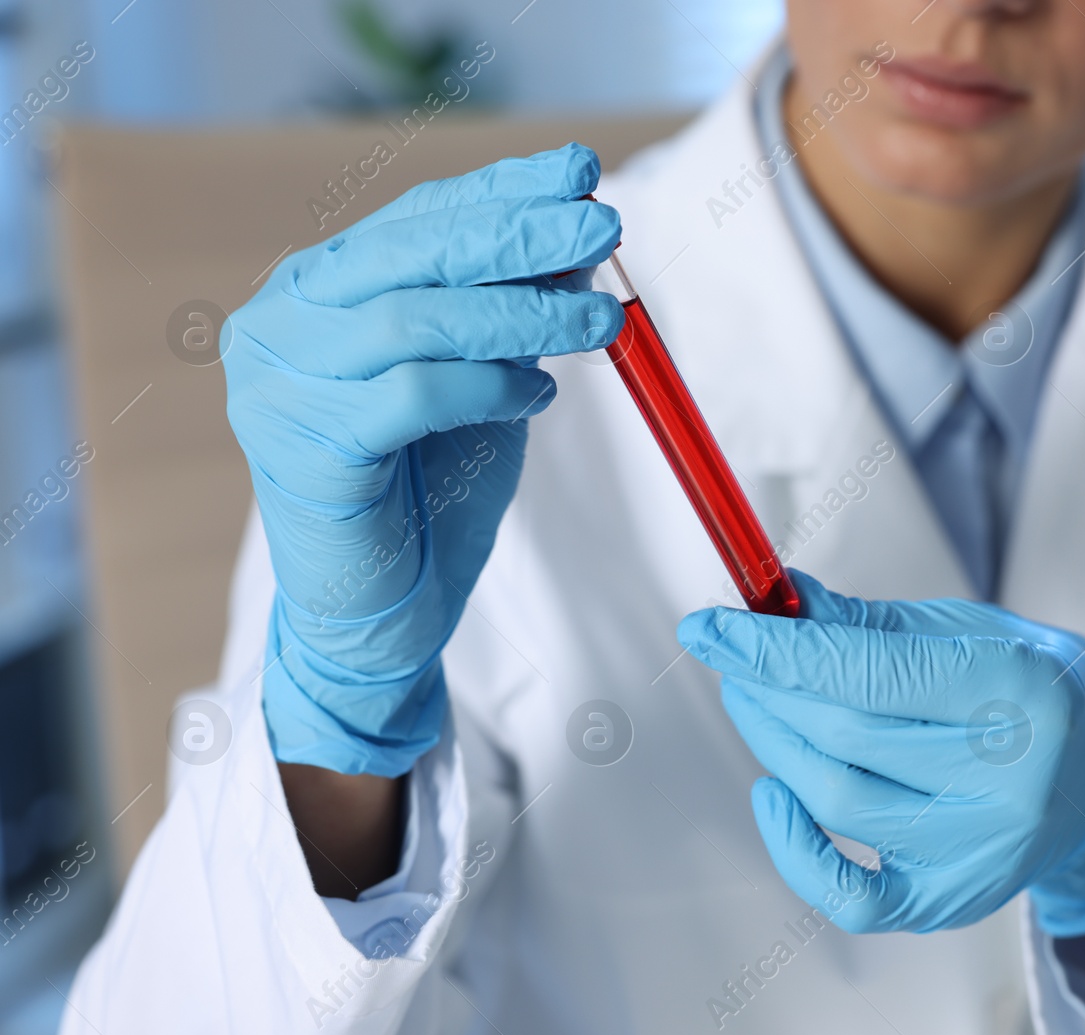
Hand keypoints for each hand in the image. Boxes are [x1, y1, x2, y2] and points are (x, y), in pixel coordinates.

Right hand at [224, 144, 623, 776]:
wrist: (377, 615)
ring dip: (523, 315)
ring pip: (415, 319)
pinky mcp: (302, 448)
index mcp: (320, 290)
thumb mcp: (486, 383)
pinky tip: (536, 396)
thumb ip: (514, 317)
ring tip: (600, 328)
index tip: (580, 170)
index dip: (503, 189)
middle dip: (519, 232)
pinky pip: (411, 394)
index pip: (418, 218)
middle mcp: (284, 322)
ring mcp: (280, 383)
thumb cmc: (429, 495)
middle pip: (413, 250)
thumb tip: (582, 246)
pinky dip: (486, 386)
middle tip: (603, 225)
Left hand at [677, 571, 1084, 934]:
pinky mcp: (956, 902)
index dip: (778, 648)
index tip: (714, 623)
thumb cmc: (1037, 688)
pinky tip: (774, 794)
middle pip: (845, 737)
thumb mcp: (974, 632)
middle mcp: (1010, 781)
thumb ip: (873, 626)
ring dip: (773, 744)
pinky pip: (852, 896)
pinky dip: (795, 848)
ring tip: (754, 698)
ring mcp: (983, 853)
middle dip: (768, 688)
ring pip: (838, 802)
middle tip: (731, 653)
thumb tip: (777, 604)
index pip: (873, 672)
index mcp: (1023, 691)